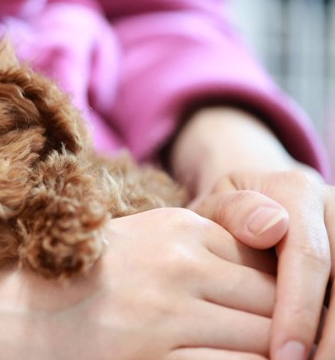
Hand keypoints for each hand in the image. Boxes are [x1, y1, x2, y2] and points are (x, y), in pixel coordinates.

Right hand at [0, 207, 276, 358]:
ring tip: (246, 353)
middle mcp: (177, 265)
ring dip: (267, 352)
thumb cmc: (67, 277)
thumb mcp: (133, 244)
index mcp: (174, 229)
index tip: (264, 317)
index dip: (277, 295)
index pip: (267, 263)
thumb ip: (190, 251)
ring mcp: (166, 316)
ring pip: (266, 339)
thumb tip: (254, 275)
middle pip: (274, 301)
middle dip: (280, 327)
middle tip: (272, 343)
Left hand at [169, 106, 333, 359]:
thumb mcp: (213, 210)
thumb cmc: (219, 218)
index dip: (298, 311)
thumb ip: (233, 215)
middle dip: (327, 337)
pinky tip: (319, 352)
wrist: (244, 206)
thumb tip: (269, 228)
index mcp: (295, 191)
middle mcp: (332, 205)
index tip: (281, 354)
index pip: (308, 257)